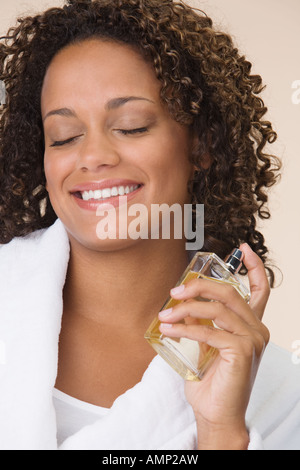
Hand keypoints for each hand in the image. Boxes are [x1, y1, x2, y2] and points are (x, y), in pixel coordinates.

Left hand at [158, 244, 269, 449]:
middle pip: (230, 292)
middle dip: (199, 286)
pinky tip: (169, 330)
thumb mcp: (204, 344)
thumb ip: (200, 323)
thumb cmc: (210, 380)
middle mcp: (257, 329)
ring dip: (186, 308)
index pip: (261, 290)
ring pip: (218, 309)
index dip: (254, 267)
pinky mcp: (242, 351)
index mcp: (251, 325)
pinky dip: (185, 328)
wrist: (215, 413)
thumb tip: (180, 305)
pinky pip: (209, 331)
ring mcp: (253, 340)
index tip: (243, 248)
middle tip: (175, 291)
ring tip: (165, 315)